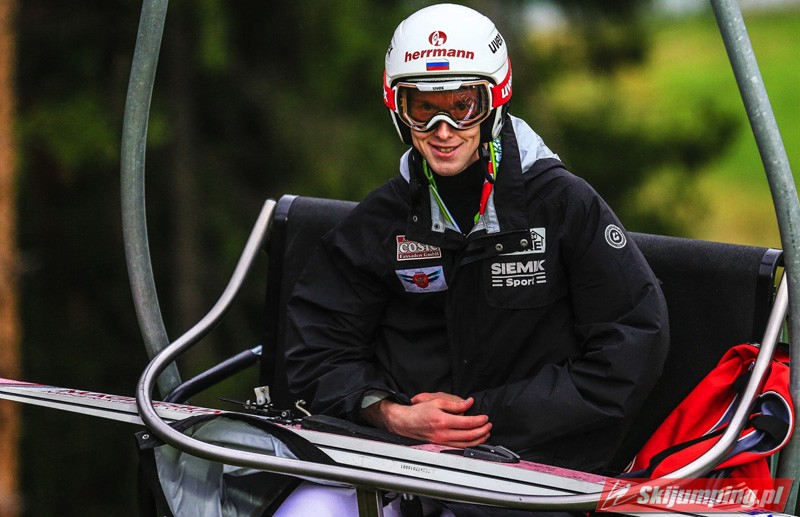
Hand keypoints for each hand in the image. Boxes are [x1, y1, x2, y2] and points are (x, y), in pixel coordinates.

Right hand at [361, 393, 490, 447]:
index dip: (479, 420)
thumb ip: (454, 404)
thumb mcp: (436, 401)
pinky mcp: (441, 444)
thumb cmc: (419, 411)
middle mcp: (443, 433)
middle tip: (489, 425)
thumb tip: (469, 403)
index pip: (466, 422)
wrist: (405, 422)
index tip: (485, 417)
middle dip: (482, 431)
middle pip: (468, 435)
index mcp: (442, 420)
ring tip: (486, 433)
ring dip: (478, 439)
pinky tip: (475, 440)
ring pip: (465, 444)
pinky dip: (469, 444)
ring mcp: (442, 441)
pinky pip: (458, 447)